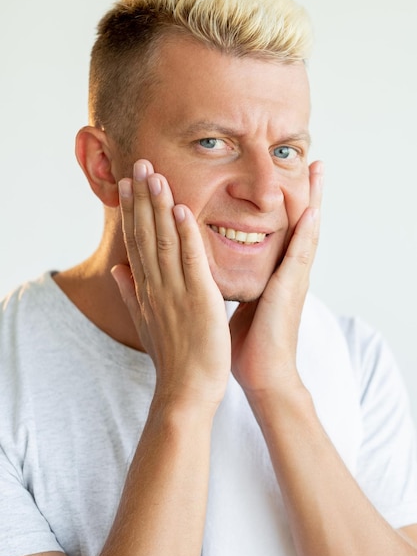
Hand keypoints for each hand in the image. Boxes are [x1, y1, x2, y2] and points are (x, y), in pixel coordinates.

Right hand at [112, 160, 230, 408]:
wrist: (186, 390)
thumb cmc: (172, 359)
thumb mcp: (146, 323)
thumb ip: (132, 294)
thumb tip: (118, 271)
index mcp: (147, 290)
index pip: (137, 243)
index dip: (132, 212)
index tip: (128, 185)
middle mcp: (156, 286)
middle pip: (146, 235)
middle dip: (141, 198)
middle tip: (138, 164)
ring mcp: (175, 291)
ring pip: (164, 240)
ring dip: (159, 206)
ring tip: (154, 174)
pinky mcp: (199, 299)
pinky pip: (190, 260)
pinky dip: (186, 234)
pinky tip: (182, 208)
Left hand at [229, 161, 322, 399]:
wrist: (262, 375)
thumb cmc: (245, 345)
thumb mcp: (234, 304)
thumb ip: (228, 284)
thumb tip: (209, 273)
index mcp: (271, 273)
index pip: (277, 229)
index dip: (281, 202)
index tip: (281, 176)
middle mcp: (286, 271)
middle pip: (297, 221)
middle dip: (303, 190)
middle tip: (312, 159)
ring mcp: (293, 278)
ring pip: (305, 229)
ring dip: (311, 198)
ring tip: (318, 168)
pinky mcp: (292, 289)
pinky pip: (301, 253)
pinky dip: (307, 230)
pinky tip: (312, 208)